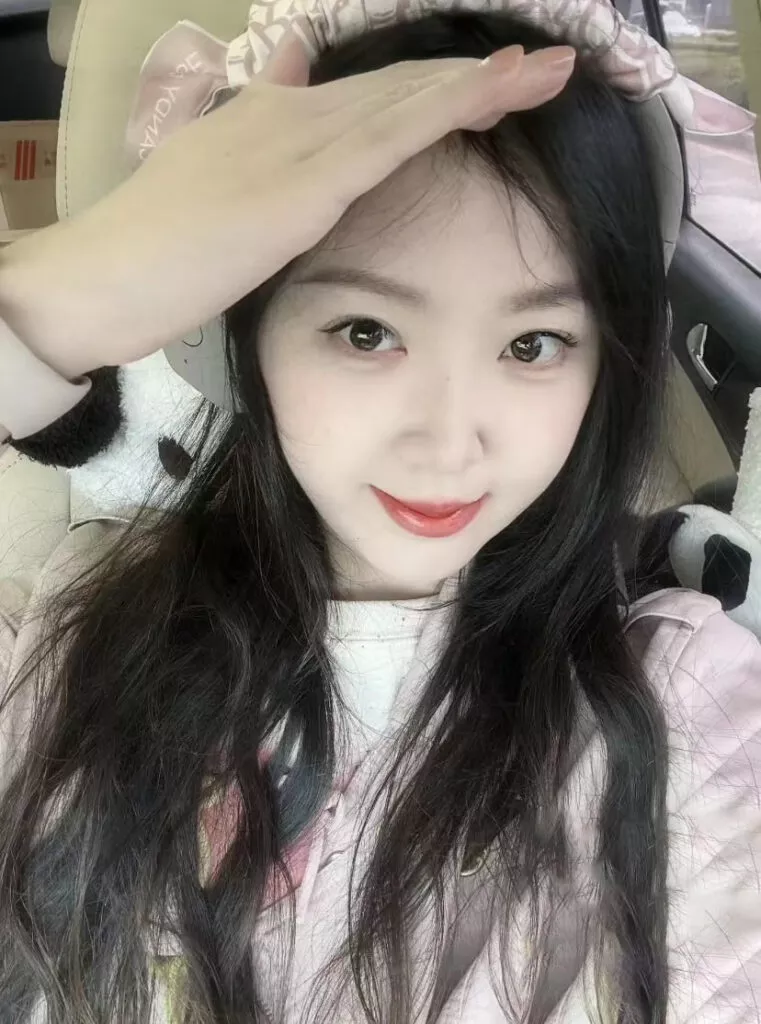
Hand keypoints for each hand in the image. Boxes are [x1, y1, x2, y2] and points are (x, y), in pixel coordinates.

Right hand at [0, 33, 573, 378]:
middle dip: (473, 77)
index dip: (430, 92)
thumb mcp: (212, 190)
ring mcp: (298, 143)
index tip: (488, 88)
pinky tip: (495, 92)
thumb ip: (256, 140)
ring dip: (482, 83)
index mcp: (272, 123)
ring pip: (406, 101)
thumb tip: (290, 78)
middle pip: (399, 89)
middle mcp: (291, 116)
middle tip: (545, 65)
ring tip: (549, 69)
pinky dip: (448, 109)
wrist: (107, 276)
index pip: (368, 100)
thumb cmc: (156, 253)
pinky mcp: (305, 181)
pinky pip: (392, 136)